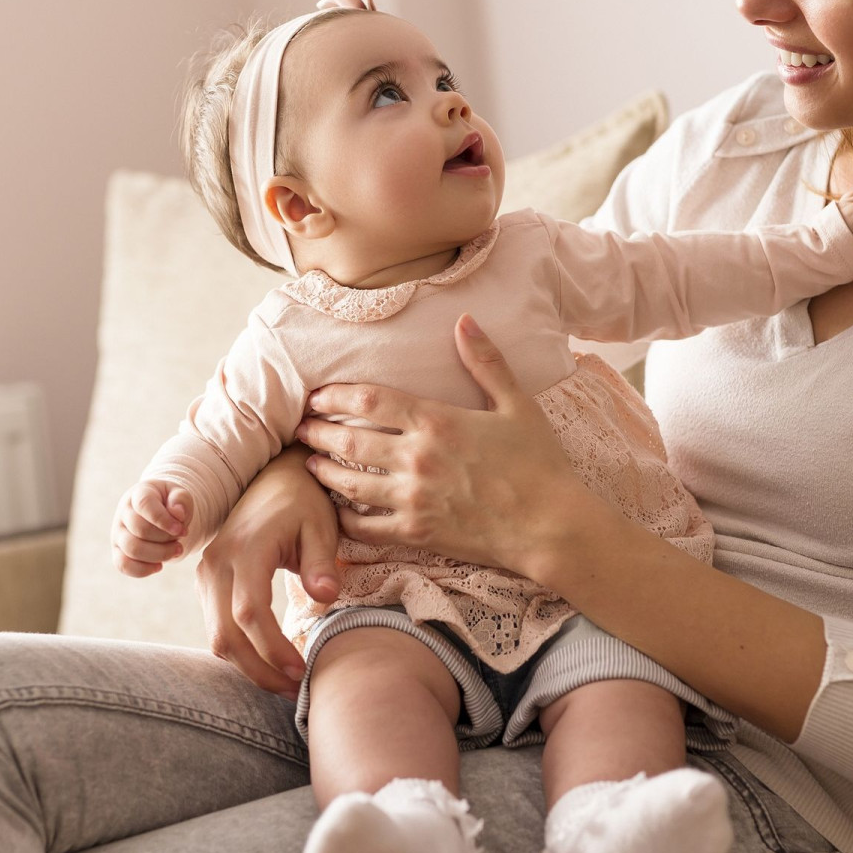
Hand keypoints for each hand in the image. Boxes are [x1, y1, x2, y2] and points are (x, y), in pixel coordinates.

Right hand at [112, 480, 193, 576]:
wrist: (160, 513)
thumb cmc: (170, 503)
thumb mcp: (180, 494)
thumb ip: (181, 500)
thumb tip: (178, 514)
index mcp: (138, 494)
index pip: (144, 505)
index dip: (163, 519)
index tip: (181, 530)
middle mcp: (123, 513)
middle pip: (140, 530)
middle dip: (167, 538)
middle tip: (182, 537)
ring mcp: (117, 533)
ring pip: (133, 549)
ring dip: (160, 554)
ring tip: (177, 550)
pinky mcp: (117, 551)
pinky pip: (123, 565)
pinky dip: (143, 570)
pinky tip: (159, 566)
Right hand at [194, 445, 341, 699]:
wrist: (277, 478)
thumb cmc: (305, 503)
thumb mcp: (321, 526)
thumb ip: (322, 562)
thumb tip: (325, 597)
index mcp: (245, 548)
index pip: (249, 612)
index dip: (272, 649)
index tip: (300, 670)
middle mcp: (216, 563)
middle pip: (225, 634)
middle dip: (259, 670)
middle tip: (294, 690)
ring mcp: (207, 573)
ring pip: (217, 637)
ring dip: (248, 666)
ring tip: (286, 682)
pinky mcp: (208, 582)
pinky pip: (217, 627)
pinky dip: (240, 651)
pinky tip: (269, 662)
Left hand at [295, 313, 587, 576]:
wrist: (552, 526)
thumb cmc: (539, 464)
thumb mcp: (517, 405)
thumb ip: (486, 361)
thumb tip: (464, 320)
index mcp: (438, 421)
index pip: (370, 400)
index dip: (336, 395)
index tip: (317, 396)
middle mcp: (417, 458)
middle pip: (348, 440)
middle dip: (316, 432)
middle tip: (299, 428)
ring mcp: (413, 499)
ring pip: (349, 484)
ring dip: (323, 471)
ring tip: (309, 463)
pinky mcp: (417, 533)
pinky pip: (365, 528)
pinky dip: (344, 518)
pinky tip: (337, 510)